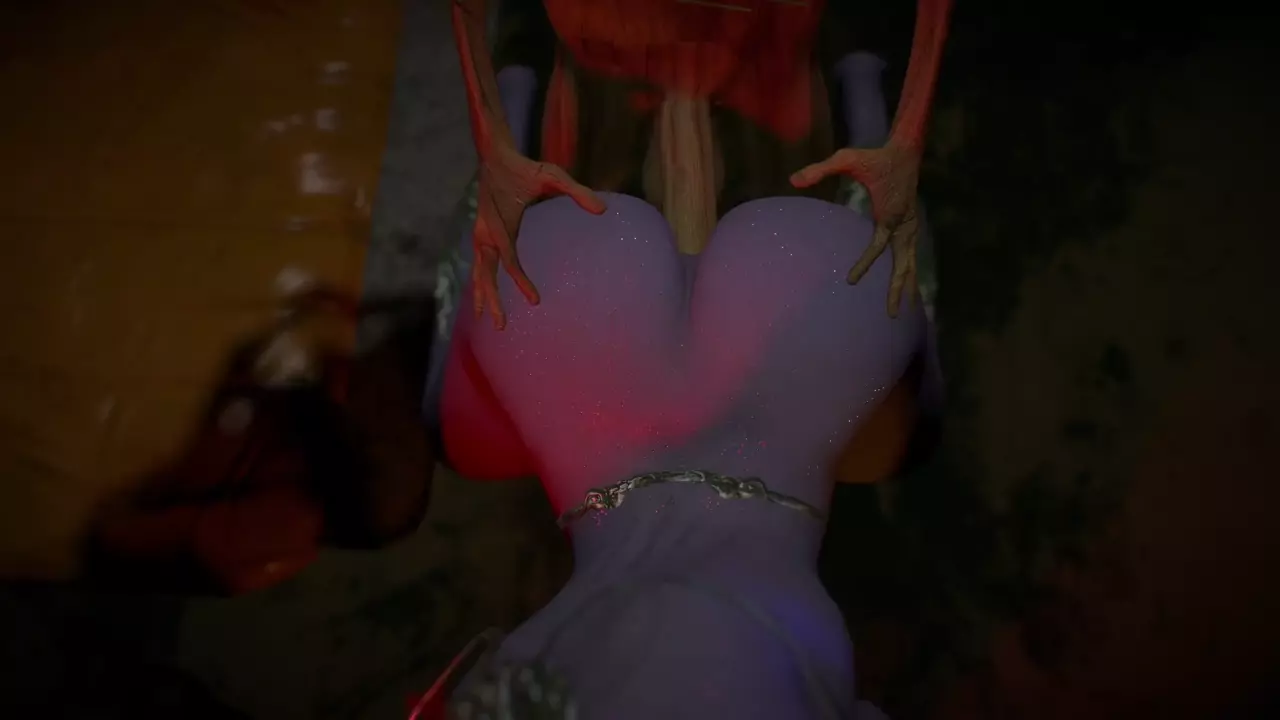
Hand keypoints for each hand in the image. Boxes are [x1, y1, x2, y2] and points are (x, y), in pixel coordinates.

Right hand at [472, 142, 604, 328]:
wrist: (493, 156)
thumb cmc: (524, 167)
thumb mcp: (553, 176)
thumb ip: (578, 193)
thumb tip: (604, 210)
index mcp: (500, 224)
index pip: (509, 260)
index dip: (521, 282)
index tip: (535, 301)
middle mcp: (485, 233)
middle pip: (486, 274)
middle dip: (493, 300)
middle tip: (502, 327)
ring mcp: (480, 235)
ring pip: (479, 272)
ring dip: (484, 296)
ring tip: (487, 321)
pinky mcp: (480, 235)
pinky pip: (479, 265)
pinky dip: (481, 283)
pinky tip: (484, 300)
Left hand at [791, 139, 921, 317]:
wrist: (906, 150)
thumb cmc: (875, 156)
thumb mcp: (846, 158)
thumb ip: (820, 169)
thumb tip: (792, 180)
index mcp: (890, 214)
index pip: (877, 246)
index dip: (864, 264)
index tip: (851, 281)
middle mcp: (904, 224)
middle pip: (903, 264)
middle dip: (897, 290)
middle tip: (891, 315)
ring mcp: (911, 226)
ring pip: (910, 262)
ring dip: (906, 286)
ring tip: (903, 311)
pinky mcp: (911, 226)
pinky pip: (910, 255)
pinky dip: (909, 272)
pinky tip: (906, 288)